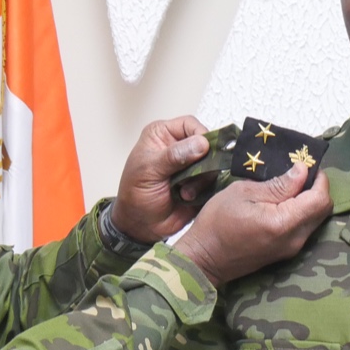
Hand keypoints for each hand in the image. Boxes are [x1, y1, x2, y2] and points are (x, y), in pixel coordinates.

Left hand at [112, 117, 213, 243]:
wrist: (140, 225)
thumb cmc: (135, 194)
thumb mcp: (149, 171)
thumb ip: (174, 155)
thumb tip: (201, 143)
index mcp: (163, 136)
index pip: (190, 124)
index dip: (200, 134)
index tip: (203, 150)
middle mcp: (180, 148)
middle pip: (207, 144)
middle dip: (203, 162)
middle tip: (192, 175)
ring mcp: (192, 167)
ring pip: (213, 165)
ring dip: (201, 179)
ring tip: (184, 192)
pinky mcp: (201, 184)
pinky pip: (214, 182)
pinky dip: (205, 190)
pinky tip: (188, 198)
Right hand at [174, 164, 331, 285]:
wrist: (203, 259)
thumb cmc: (217, 222)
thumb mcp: (243, 192)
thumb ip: (278, 184)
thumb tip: (302, 171)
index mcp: (283, 223)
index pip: (320, 198)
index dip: (318, 178)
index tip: (304, 164)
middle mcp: (294, 240)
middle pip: (323, 210)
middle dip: (316, 187)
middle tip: (297, 173)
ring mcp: (292, 249)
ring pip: (315, 219)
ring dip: (308, 199)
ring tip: (288, 186)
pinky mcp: (286, 252)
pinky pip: (304, 228)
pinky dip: (301, 211)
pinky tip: (283, 202)